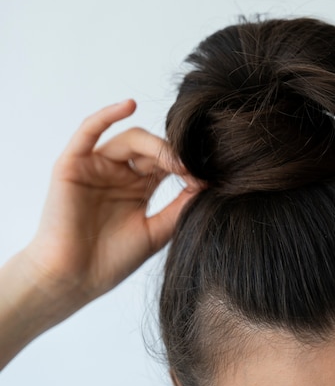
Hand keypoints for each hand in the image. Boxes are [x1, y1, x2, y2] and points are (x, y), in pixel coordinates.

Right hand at [23, 99, 198, 305]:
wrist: (75, 279)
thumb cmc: (112, 260)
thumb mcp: (157, 231)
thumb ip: (181, 206)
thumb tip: (210, 183)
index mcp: (139, 188)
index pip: (168, 164)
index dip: (187, 166)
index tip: (209, 176)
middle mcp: (119, 174)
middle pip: (152, 150)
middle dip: (174, 156)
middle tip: (193, 168)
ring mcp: (96, 167)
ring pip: (130, 140)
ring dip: (156, 146)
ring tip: (175, 162)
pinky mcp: (73, 164)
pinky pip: (88, 131)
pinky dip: (107, 115)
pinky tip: (130, 105)